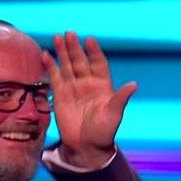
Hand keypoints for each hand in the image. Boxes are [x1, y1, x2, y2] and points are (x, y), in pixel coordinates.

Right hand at [42, 31, 136, 168]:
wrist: (87, 147)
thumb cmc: (104, 132)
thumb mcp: (115, 115)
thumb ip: (121, 98)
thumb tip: (134, 84)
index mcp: (103, 86)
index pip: (99, 64)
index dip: (94, 52)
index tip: (90, 40)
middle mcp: (88, 84)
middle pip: (81, 61)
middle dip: (75, 48)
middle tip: (69, 34)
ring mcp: (74, 88)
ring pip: (67, 66)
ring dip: (62, 52)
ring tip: (57, 38)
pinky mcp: (61, 95)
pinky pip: (55, 77)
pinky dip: (50, 66)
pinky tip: (46, 55)